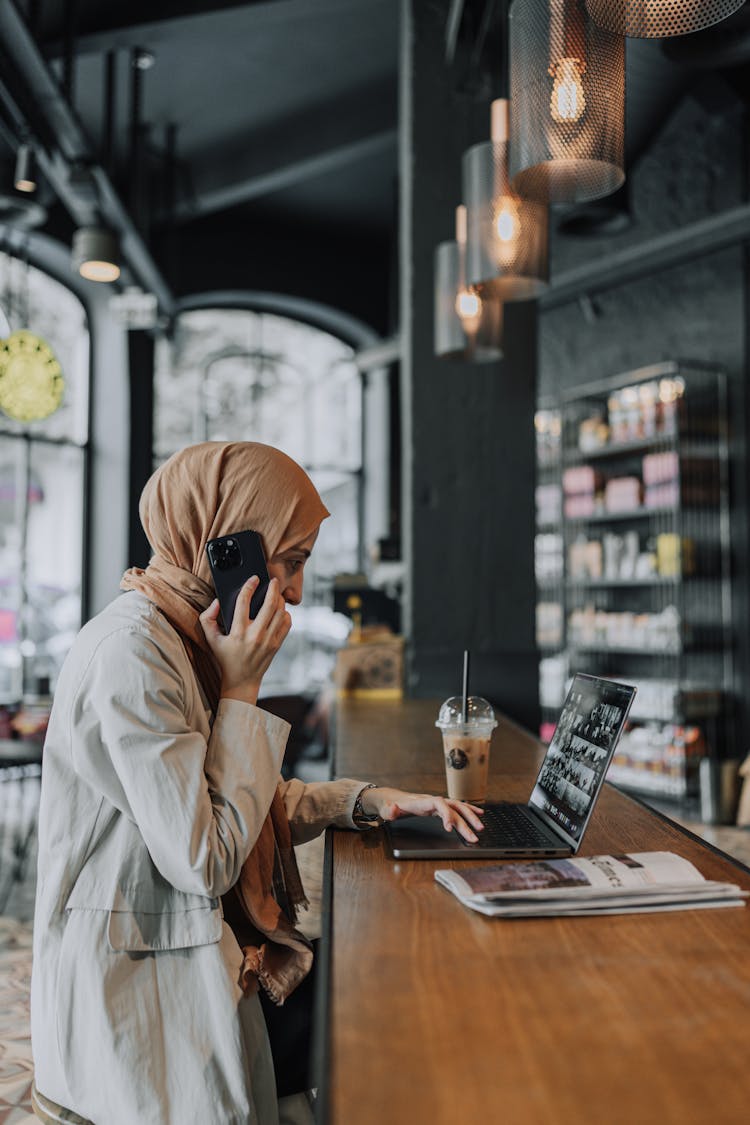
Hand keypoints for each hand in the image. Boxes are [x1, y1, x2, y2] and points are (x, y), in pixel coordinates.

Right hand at [199, 576, 290, 704]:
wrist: (242, 680)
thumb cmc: (225, 658)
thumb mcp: (211, 639)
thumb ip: (207, 619)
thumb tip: (217, 601)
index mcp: (237, 633)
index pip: (243, 603)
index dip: (248, 587)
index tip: (253, 578)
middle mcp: (255, 636)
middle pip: (269, 605)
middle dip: (272, 589)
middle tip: (272, 580)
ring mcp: (268, 641)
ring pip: (280, 613)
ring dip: (279, 600)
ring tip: (276, 593)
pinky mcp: (276, 645)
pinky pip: (286, 624)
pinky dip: (285, 613)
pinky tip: (280, 610)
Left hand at [360, 786, 483, 843]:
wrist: (391, 798)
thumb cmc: (390, 806)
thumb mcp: (387, 810)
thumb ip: (391, 810)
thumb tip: (393, 808)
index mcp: (422, 802)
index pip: (438, 804)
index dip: (446, 814)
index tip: (449, 828)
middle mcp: (432, 801)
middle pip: (453, 807)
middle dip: (465, 821)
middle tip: (474, 835)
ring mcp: (436, 803)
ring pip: (458, 807)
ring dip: (470, 817)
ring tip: (480, 829)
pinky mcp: (438, 808)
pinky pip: (456, 808)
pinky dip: (468, 810)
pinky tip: (479, 814)